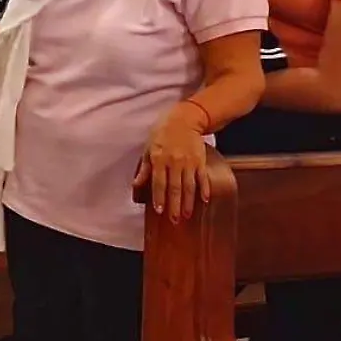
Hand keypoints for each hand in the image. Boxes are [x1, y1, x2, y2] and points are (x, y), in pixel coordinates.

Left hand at [134, 102, 211, 222]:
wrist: (184, 120)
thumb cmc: (162, 134)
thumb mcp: (148, 149)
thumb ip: (144, 169)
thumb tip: (136, 185)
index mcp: (159, 160)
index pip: (158, 183)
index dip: (159, 197)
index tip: (159, 211)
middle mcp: (174, 162)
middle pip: (174, 188)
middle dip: (174, 205)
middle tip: (174, 220)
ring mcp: (189, 162)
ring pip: (189, 186)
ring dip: (188, 202)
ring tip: (186, 215)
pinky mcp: (200, 161)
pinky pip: (202, 178)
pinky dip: (204, 190)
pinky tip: (204, 201)